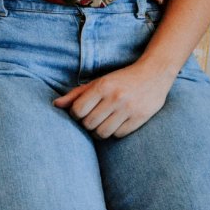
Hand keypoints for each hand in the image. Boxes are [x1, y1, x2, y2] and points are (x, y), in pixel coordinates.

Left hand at [52, 60, 176, 138]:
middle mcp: (115, 97)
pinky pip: (118, 135)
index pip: (78, 110)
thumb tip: (56, 105)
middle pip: (89, 124)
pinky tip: (117, 123)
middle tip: (93, 118)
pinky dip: (114, 132)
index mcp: (103, 86)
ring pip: (102, 133)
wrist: (154, 73)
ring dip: (99, 131)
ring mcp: (128, 109)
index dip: (76, 115)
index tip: (81, 112)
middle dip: (87, 124)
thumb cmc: (121, 79)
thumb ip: (76, 94)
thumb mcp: (98, 82)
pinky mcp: (140, 118)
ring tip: (103, 123)